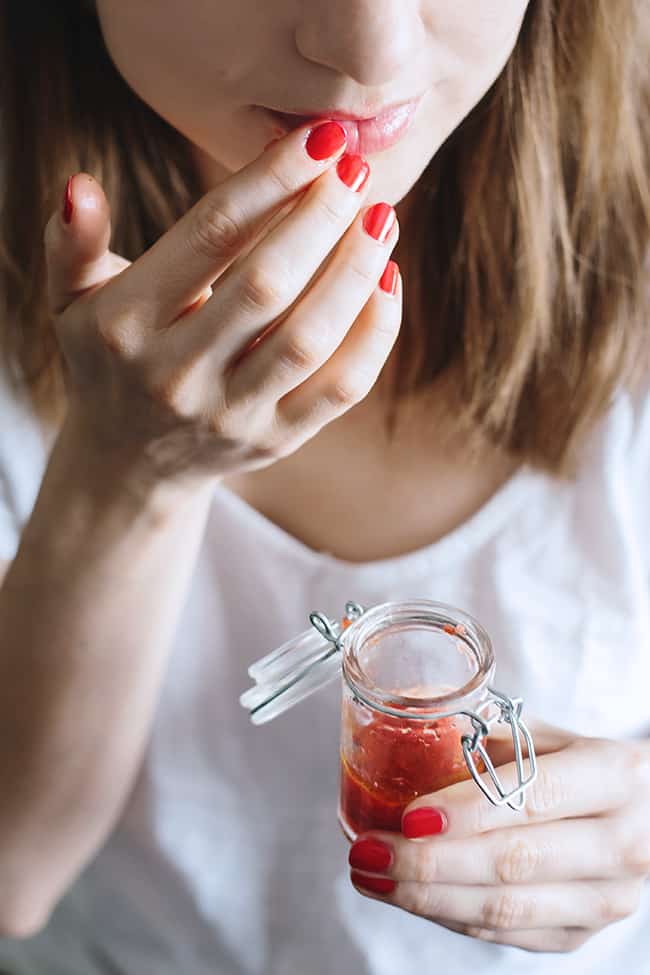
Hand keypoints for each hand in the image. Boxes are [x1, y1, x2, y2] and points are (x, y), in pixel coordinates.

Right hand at [44, 121, 400, 488]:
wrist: (130, 461)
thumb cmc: (110, 358)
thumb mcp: (74, 301)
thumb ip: (72, 244)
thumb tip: (80, 186)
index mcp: (126, 324)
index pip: (210, 236)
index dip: (271, 179)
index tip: (320, 137)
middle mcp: (176, 374)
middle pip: (267, 283)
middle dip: (322, 216)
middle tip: (357, 168)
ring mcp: (229, 414)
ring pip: (310, 338)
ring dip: (356, 270)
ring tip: (382, 218)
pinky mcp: (274, 441)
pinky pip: (340, 388)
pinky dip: (374, 333)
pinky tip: (386, 280)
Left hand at [348, 720, 649, 952]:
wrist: (644, 815)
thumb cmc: (581, 764)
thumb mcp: (549, 734)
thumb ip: (490, 738)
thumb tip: (408, 736)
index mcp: (614, 775)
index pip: (533, 796)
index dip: (468, 810)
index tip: (409, 816)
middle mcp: (622, 843)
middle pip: (513, 862)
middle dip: (428, 862)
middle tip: (369, 849)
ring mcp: (606, 899)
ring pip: (505, 909)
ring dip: (426, 897)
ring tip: (371, 874)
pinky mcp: (582, 934)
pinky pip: (505, 935)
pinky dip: (448, 915)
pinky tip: (408, 895)